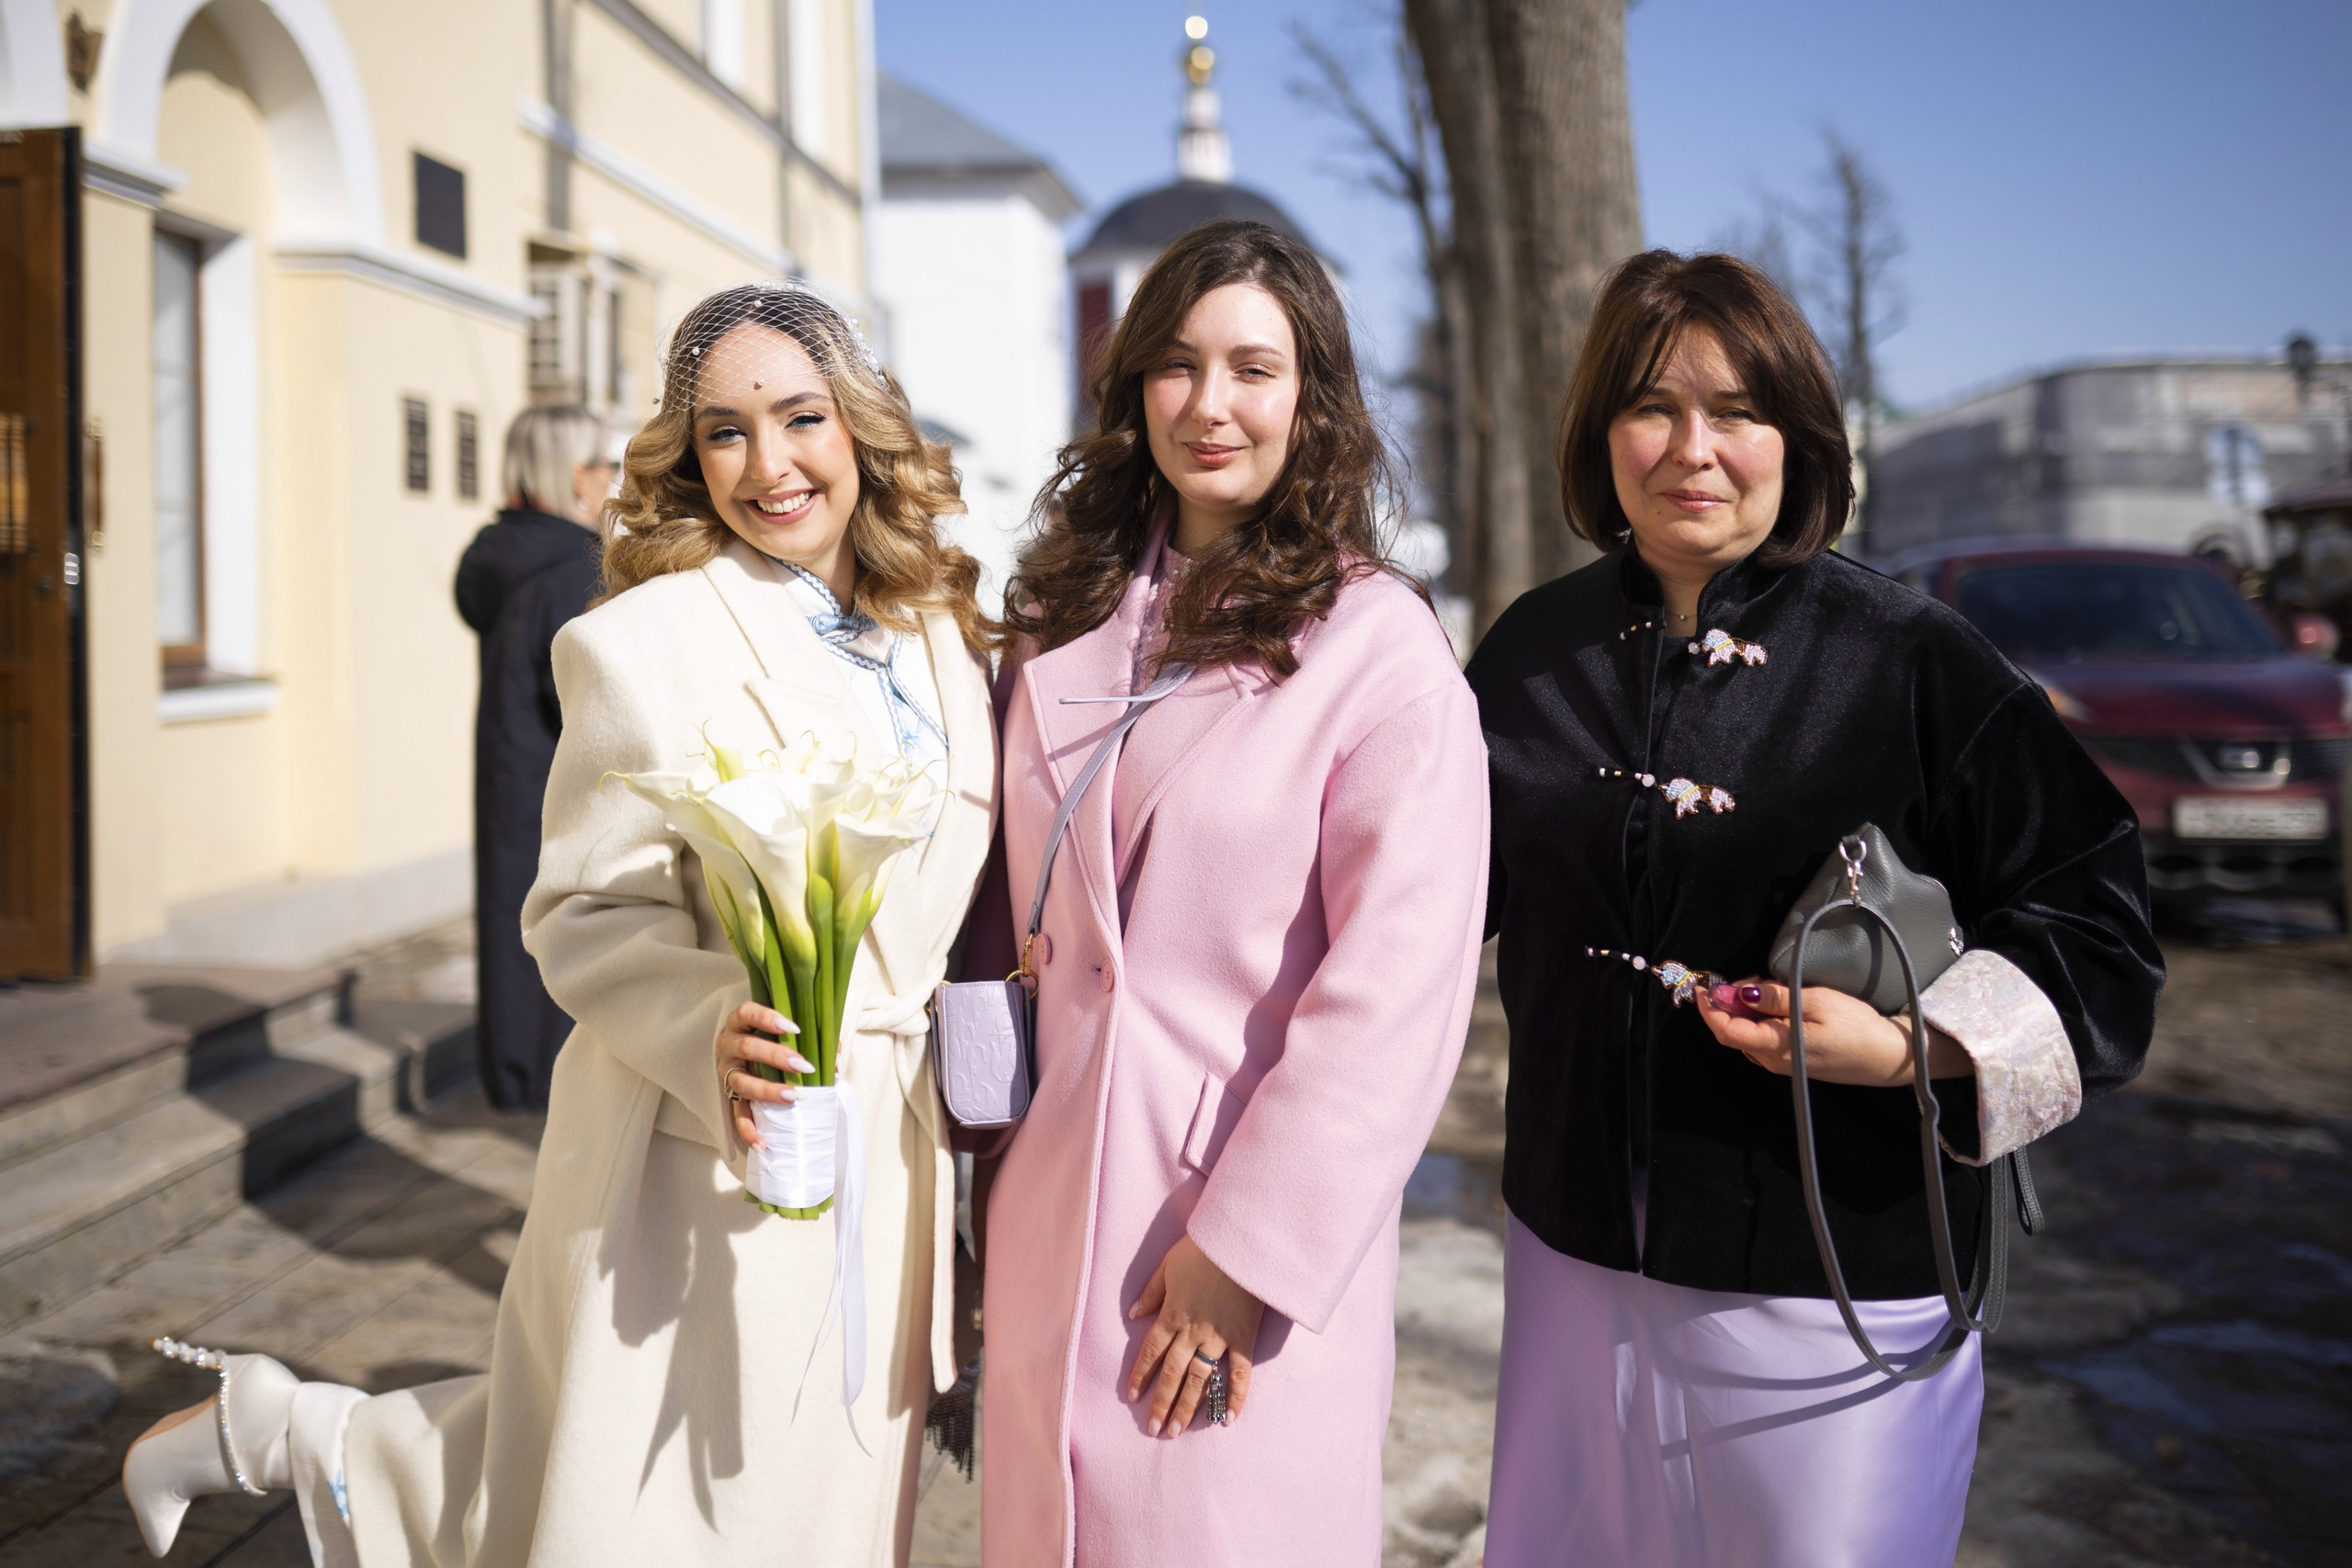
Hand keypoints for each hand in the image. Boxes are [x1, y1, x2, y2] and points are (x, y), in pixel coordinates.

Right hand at [715, 1002, 811, 1146]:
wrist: (757, 1058)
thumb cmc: (779, 1039)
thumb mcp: (793, 1033)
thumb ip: (815, 1039)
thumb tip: (836, 1062)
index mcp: (741, 1022)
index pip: (746, 1012)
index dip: (766, 1018)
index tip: (794, 1028)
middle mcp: (729, 1045)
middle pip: (746, 1047)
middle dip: (775, 1056)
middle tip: (803, 1065)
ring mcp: (728, 1073)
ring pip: (741, 1082)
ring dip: (767, 1090)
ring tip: (793, 1096)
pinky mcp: (732, 1098)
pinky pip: (737, 1115)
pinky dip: (748, 1130)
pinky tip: (763, 1143)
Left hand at [1126, 1234, 1264, 1435]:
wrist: (1240, 1244)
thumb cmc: (1202, 1251)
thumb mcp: (1167, 1266)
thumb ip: (1151, 1293)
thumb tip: (1134, 1315)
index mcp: (1171, 1315)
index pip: (1151, 1352)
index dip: (1141, 1376)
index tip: (1134, 1398)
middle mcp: (1192, 1333)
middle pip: (1172, 1374)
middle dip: (1161, 1403)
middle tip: (1155, 1429)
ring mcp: (1219, 1338)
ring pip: (1200, 1379)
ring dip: (1187, 1406)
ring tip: (1178, 1430)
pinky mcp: (1243, 1338)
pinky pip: (1239, 1373)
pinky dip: (1234, 1396)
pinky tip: (1227, 1419)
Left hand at [1696, 979, 1970, 1086]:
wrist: (1890, 1057)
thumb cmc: (1856, 1027)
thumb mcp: (1814, 1001)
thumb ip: (1774, 998)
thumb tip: (1738, 993)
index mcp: (1775, 1047)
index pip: (1726, 1031)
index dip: (1709, 1008)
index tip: (1703, 985)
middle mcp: (1773, 1062)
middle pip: (1735, 1033)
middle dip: (1728, 1003)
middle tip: (1745, 977)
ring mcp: (1785, 1065)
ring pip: (1749, 1036)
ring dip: (1745, 1011)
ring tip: (1762, 986)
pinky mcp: (1796, 1063)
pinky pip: (1765, 1041)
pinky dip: (1760, 1020)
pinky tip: (1775, 1004)